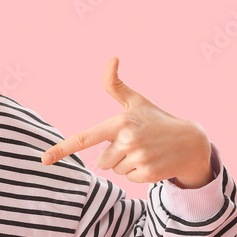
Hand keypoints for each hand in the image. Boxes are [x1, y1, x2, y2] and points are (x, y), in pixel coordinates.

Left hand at [40, 57, 212, 187]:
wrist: (191, 142)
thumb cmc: (156, 119)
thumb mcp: (136, 101)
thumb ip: (115, 85)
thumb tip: (112, 58)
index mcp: (120, 123)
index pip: (85, 138)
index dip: (62, 149)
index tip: (44, 159)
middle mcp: (128, 141)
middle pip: (101, 160)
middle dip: (113, 155)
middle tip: (134, 144)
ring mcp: (139, 158)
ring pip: (115, 170)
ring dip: (126, 163)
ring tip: (145, 151)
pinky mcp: (148, 174)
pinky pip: (129, 178)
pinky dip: (138, 172)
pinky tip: (152, 161)